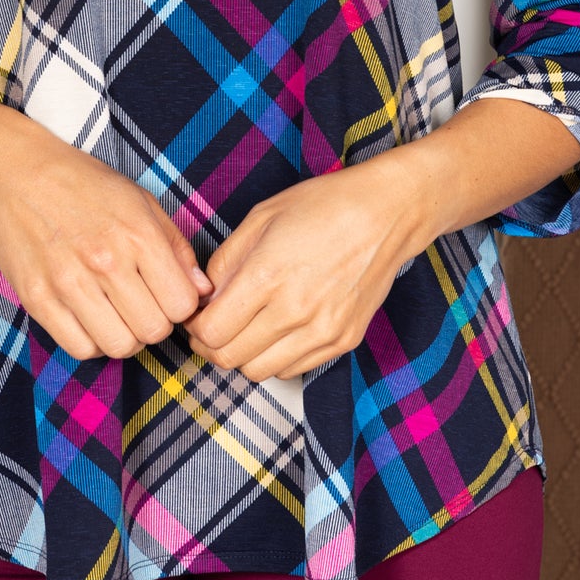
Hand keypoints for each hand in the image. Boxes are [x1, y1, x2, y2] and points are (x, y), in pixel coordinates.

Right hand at [0, 116, 212, 361]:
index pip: (182, 304)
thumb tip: (201, 289)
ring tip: (117, 314)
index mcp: (138, 234)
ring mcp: (69, 283)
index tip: (166, 293)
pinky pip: (80, 348)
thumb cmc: (84, 184)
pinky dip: (92, 341)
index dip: (180, 304)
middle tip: (141, 304)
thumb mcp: (140, 201)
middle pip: (154, 330)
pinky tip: (91, 318)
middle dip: (155, 322)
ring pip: (119, 346)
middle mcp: (106, 261)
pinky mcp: (38, 299)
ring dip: (125, 336)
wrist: (18, 174)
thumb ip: (176, 246)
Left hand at [183, 157, 420, 382]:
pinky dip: (275, 358)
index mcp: (267, 275)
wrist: (385, 215)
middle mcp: (294, 310)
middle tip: (211, 328)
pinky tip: (277, 331)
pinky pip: (292, 369)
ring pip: (259, 372)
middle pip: (230, 358)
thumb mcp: (261, 218)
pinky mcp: (343, 341)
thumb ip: (225, 261)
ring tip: (245, 329)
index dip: (194, 328)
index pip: (212, 332)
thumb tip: (206, 297)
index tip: (196, 318)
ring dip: (243, 355)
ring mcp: (322, 331)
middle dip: (211, 346)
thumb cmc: (323, 206)